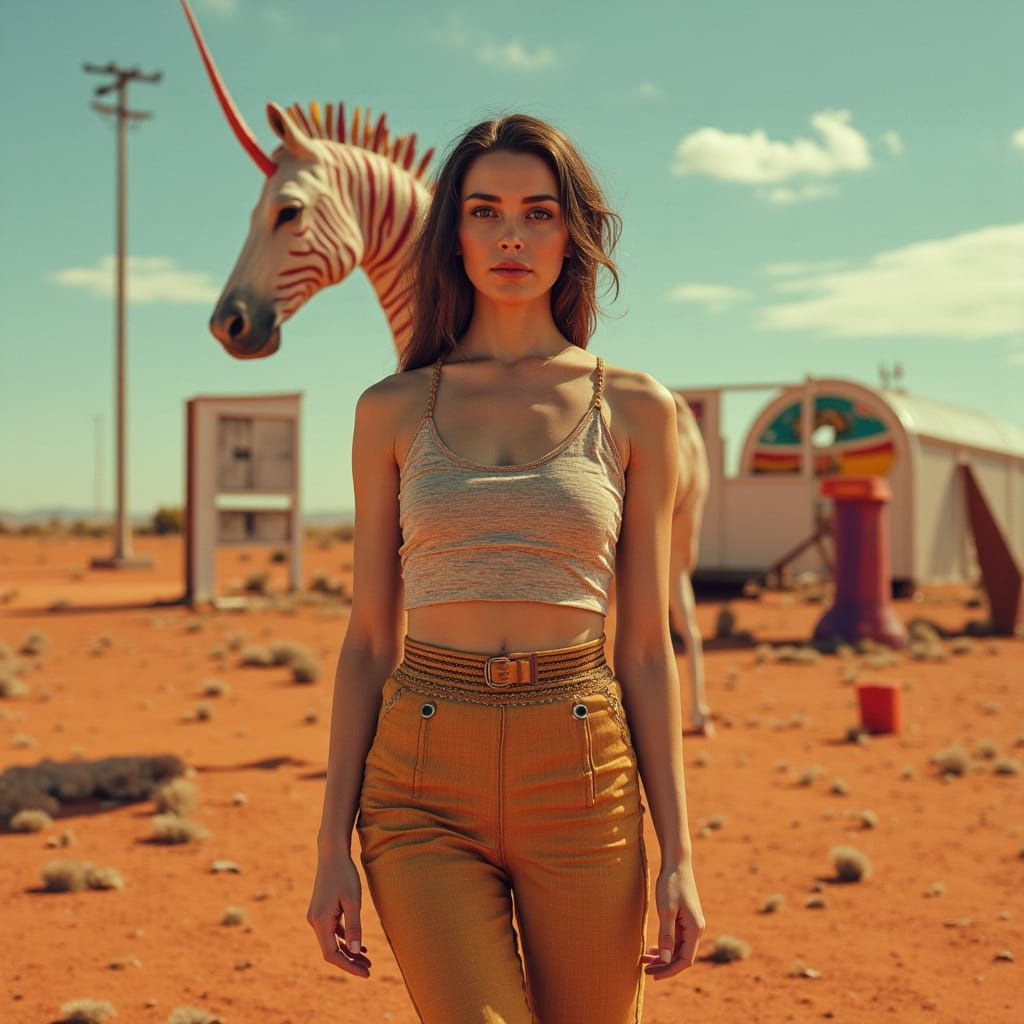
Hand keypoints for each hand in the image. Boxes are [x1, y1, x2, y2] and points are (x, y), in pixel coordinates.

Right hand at [307, 851, 372, 977]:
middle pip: (331, 950)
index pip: (332, 954)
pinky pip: (332, 931)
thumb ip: (354, 926)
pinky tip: (358, 944)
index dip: (348, 966)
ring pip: (331, 942)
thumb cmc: (345, 874)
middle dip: (350, 961)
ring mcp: (316, 916)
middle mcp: (315, 921)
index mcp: (320, 921)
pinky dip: (344, 939)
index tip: (366, 973)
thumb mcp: (353, 900)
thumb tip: (355, 951)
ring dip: (348, 951)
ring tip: (367, 959)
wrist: (332, 853)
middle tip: (369, 969)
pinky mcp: (321, 911)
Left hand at [642, 857, 703, 979]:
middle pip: (681, 956)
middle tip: (645, 970)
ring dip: (663, 956)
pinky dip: (665, 945)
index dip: (670, 970)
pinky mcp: (685, 919)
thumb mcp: (666, 909)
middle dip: (664, 965)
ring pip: (677, 948)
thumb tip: (666, 959)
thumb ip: (666, 935)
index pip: (685, 960)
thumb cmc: (671, 884)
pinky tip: (652, 948)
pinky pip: (676, 938)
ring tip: (645, 960)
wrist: (676, 863)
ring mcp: (691, 924)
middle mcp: (696, 929)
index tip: (654, 976)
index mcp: (695, 929)